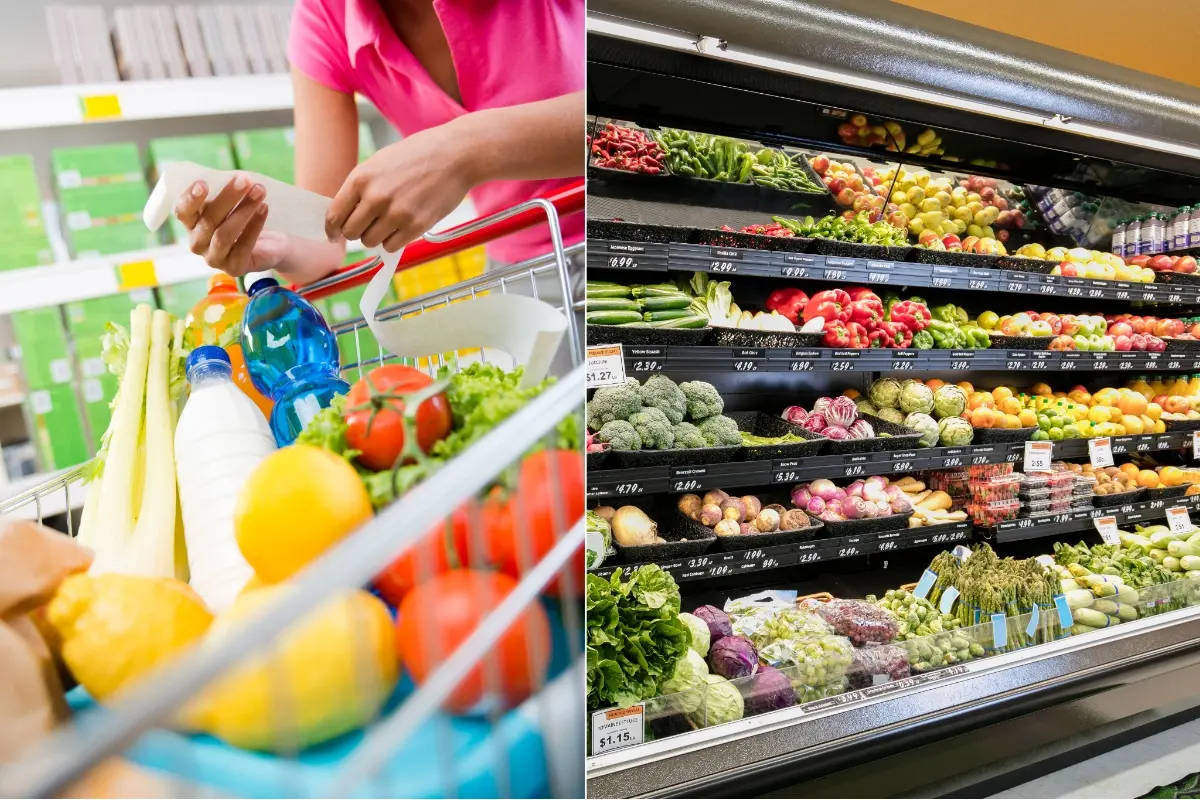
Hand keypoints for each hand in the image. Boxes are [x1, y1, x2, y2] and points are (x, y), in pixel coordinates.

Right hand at [173, 175, 291, 276]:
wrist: (270, 245)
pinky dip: (255, 225)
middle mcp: (197, 244)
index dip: (190, 199)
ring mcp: (214, 259)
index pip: (182, 212)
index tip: (203, 183)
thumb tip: (235, 178)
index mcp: (191, 224)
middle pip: (208, 221)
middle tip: (244, 180)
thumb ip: (224, 193)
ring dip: (243, 210)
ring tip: (259, 191)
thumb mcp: (230, 203)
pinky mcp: (234, 268)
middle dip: (227, 198)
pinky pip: (244, 246)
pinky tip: (264, 208)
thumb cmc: (243, 218)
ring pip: (225, 234)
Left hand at [324, 126, 475, 251]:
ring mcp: (396, 213)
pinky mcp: (416, 226)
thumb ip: (360, 187)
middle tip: (369, 225)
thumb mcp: (379, 163)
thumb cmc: (418, 156)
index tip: (334, 235)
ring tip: (390, 222)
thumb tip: (344, 214)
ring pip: (370, 242)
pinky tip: (403, 226)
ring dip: (377, 236)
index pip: (334, 216)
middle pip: (351, 233)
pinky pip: (391, 246)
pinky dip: (394, 240)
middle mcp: (375, 197)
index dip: (332, 229)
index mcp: (361, 178)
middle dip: (357, 232)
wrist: (454, 155)